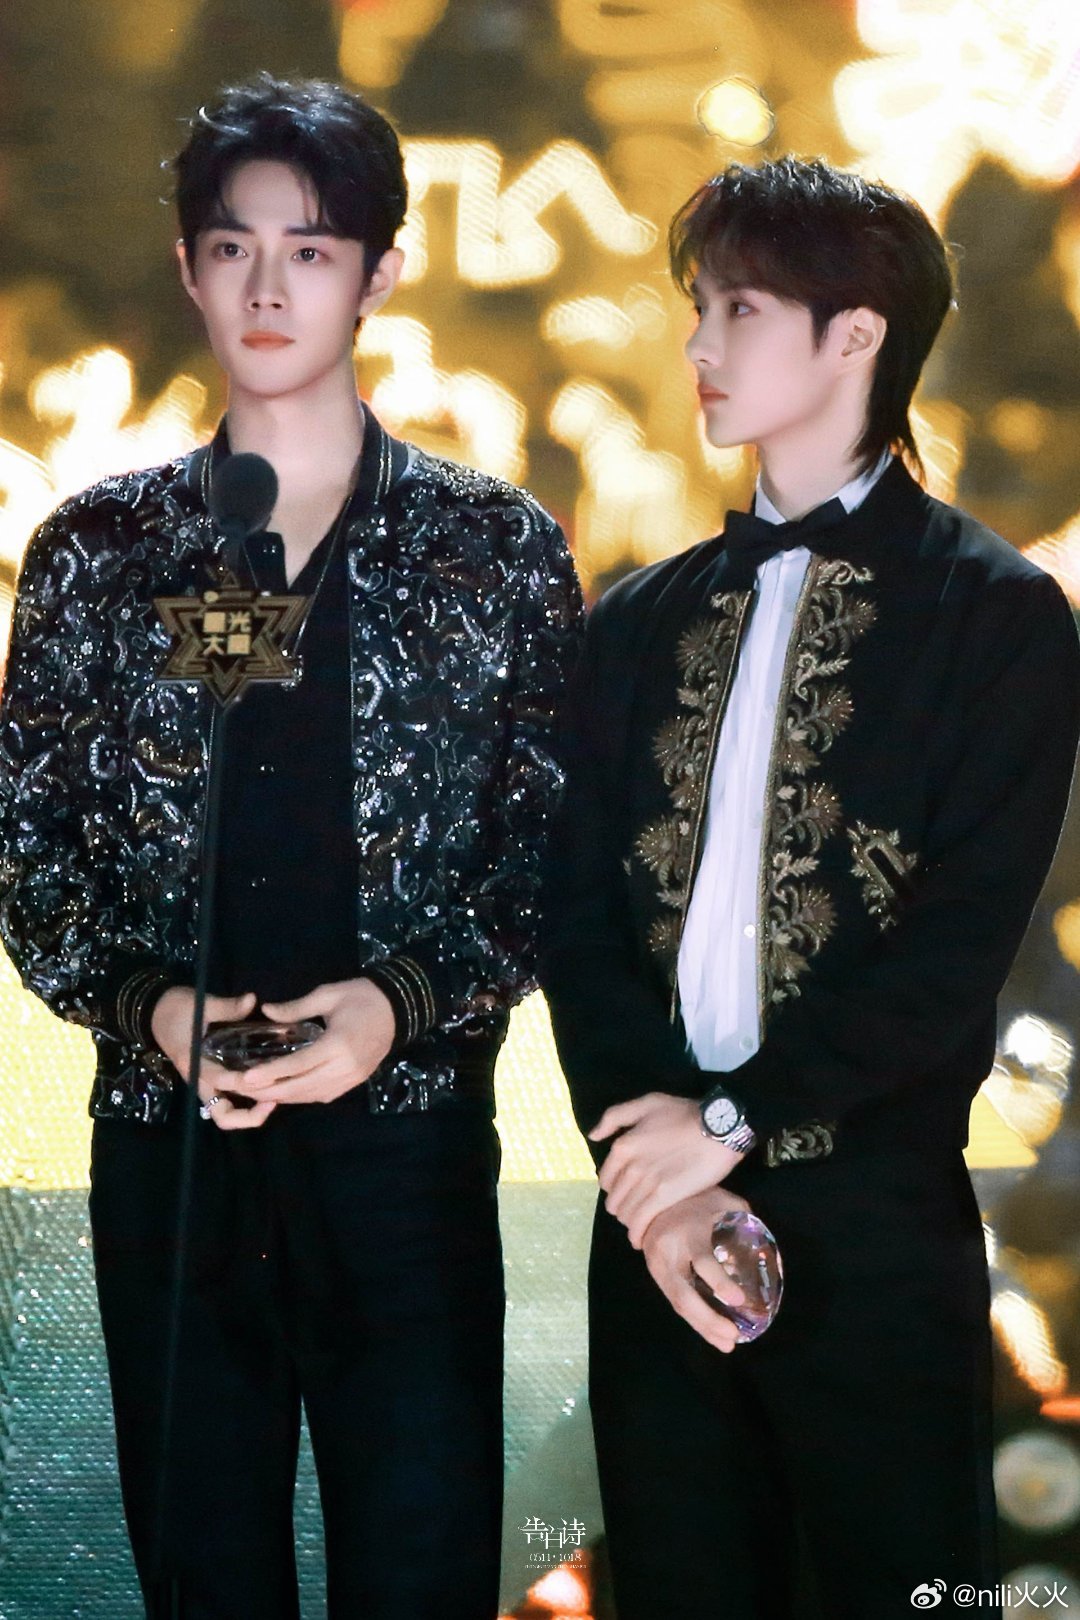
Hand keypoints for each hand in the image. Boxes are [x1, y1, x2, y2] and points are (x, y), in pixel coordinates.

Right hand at [150, 987, 275, 1131]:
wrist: (155, 1012)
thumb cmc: (175, 1009)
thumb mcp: (201, 1004)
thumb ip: (227, 1006)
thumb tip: (252, 999)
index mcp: (194, 1063)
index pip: (222, 1081)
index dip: (247, 1082)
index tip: (271, 1077)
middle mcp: (199, 1080)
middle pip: (222, 1114)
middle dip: (249, 1115)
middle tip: (276, 1100)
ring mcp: (204, 1083)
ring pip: (224, 1113)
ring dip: (248, 1114)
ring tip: (274, 1100)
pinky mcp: (209, 1080)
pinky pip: (226, 1101)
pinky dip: (244, 1103)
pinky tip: (265, 1089)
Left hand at [225, 978, 395, 1105]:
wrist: (399, 1008)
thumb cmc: (362, 997)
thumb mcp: (328, 994)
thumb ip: (296, 1007)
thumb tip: (267, 1011)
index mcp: (338, 1044)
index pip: (298, 1065)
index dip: (271, 1073)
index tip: (246, 1079)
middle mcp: (345, 1067)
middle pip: (302, 1087)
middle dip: (270, 1091)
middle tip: (242, 1090)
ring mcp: (352, 1078)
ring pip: (312, 1095)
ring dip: (284, 1097)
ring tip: (257, 1094)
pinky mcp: (355, 1082)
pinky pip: (324, 1095)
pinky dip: (302, 1097)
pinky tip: (286, 1093)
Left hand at [592, 1092, 744, 1247]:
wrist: (719, 1128)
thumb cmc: (685, 1114)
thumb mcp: (647, 1103)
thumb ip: (615, 1117)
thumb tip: (594, 1136)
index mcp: (623, 1146)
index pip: (605, 1180)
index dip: (614, 1189)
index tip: (626, 1193)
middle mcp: (629, 1166)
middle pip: (614, 1200)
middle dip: (622, 1207)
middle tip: (636, 1209)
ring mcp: (646, 1183)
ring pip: (625, 1213)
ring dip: (630, 1222)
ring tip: (642, 1223)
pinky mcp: (664, 1197)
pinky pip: (640, 1222)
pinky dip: (637, 1234)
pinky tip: (640, 1240)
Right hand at [641, 1187, 751, 1352]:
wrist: (652, 1194)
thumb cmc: (698, 1196)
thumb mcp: (724, 1200)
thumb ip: (745, 1220)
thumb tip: (769, 1252)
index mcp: (688, 1230)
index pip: (702, 1261)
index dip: (719, 1282)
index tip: (737, 1299)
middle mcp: (668, 1251)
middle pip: (684, 1294)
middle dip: (709, 1320)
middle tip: (733, 1336)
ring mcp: (657, 1265)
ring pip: (678, 1304)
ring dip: (702, 1327)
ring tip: (727, 1344)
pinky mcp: (654, 1274)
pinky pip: (674, 1302)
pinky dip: (693, 1320)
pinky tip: (711, 1333)